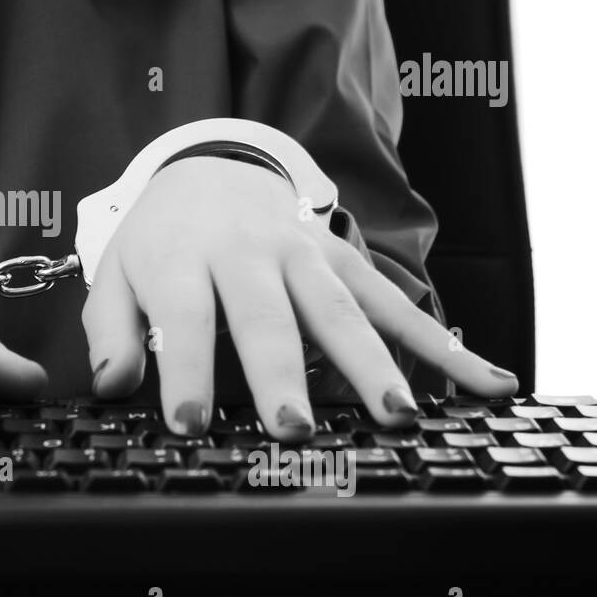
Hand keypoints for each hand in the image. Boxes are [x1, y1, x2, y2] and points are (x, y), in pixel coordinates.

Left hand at [81, 156, 517, 440]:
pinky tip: (485, 380)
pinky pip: (395, 302)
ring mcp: (305, 254)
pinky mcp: (345, 261)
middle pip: (267, 315)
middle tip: (293, 429)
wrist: (211, 168)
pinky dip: (442, 342)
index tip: (189, 424)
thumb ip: (112, 330)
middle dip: (281, 373)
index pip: (184, 314)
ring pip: (340, 310)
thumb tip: (112, 385)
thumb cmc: (161, 240)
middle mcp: (248, 253)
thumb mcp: (117, 274)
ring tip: (397, 416)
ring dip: (370, 363)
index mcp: (183, 258)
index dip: (185, 370)